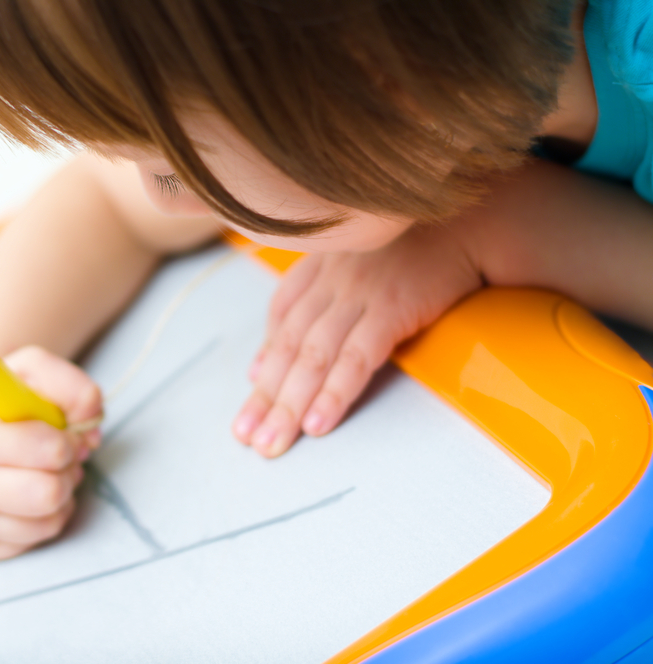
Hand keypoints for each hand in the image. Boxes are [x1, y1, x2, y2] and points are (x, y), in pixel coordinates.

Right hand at [0, 346, 101, 559]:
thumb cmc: (0, 400)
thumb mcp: (32, 370)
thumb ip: (70, 384)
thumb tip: (90, 425)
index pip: (46, 451)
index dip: (63, 440)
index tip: (56, 429)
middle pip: (50, 493)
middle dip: (65, 468)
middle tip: (56, 452)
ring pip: (49, 519)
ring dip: (60, 490)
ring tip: (41, 469)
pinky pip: (40, 536)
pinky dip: (48, 513)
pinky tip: (29, 492)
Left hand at [232, 224, 482, 456]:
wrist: (476, 221)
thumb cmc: (421, 246)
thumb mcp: (361, 260)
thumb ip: (319, 297)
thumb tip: (276, 350)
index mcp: (322, 263)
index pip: (281, 318)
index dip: (264, 361)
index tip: (251, 399)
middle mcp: (331, 278)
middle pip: (288, 345)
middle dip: (265, 396)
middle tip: (248, 437)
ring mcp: (359, 292)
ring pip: (312, 356)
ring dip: (289, 404)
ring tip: (273, 442)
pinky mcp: (392, 307)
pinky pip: (355, 358)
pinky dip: (333, 393)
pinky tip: (318, 424)